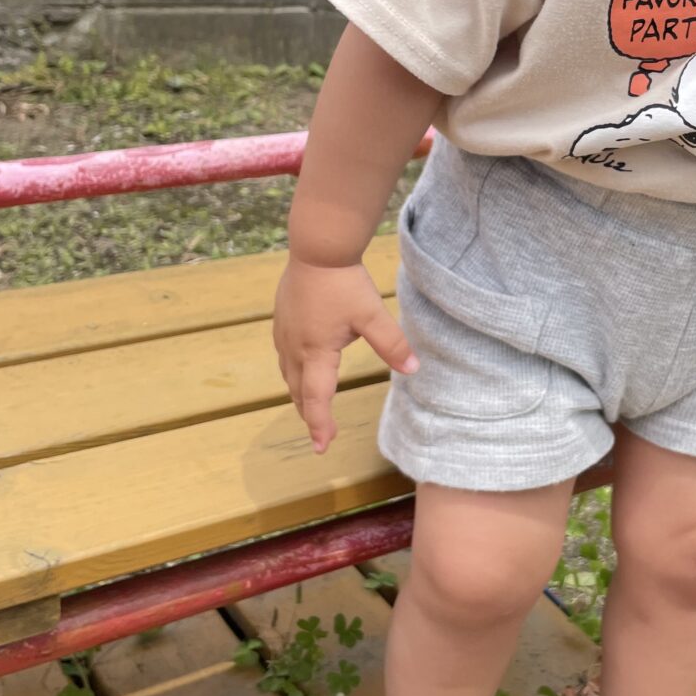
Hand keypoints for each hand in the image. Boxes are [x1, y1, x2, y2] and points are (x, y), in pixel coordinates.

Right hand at [273, 256, 417, 454]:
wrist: (318, 248)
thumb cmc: (344, 282)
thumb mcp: (372, 314)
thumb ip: (392, 344)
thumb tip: (413, 369)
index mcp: (316, 351)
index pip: (316, 398)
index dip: (319, 424)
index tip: (322, 447)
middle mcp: (295, 348)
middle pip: (299, 391)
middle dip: (310, 414)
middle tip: (323, 434)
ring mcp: (284, 334)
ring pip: (290, 375)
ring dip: (301, 395)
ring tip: (312, 408)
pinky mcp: (282, 321)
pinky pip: (285, 357)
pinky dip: (295, 374)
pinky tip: (304, 369)